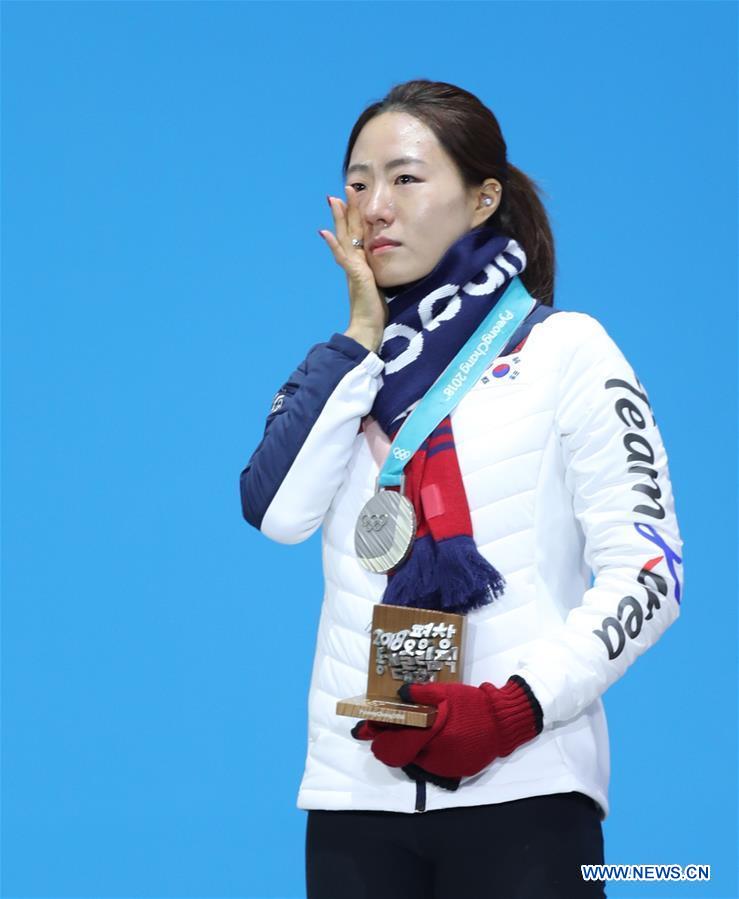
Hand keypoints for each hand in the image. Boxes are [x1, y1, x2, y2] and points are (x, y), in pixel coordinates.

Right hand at [320, 185, 388, 342]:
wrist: (367, 328)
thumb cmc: (374, 310)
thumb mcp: (378, 284)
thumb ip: (376, 272)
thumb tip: (380, 265)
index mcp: (360, 263)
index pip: (356, 236)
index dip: (353, 218)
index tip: (350, 200)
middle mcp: (353, 263)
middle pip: (347, 232)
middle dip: (344, 211)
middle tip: (337, 192)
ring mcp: (352, 269)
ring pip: (343, 239)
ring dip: (338, 219)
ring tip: (333, 201)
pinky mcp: (355, 276)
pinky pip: (343, 258)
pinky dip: (334, 245)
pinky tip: (325, 233)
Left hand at [351, 677, 542, 779]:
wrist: (503, 722)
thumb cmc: (472, 704)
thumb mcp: (446, 692)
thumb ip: (420, 694)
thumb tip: (399, 695)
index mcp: (431, 736)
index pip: (394, 744)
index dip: (376, 737)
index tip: (362, 730)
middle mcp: (435, 757)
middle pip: (401, 754)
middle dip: (388, 742)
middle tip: (380, 729)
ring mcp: (445, 767)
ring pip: (415, 761)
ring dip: (406, 748)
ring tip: (402, 732)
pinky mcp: (455, 772)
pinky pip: (431, 765)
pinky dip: (424, 753)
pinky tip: (426, 740)